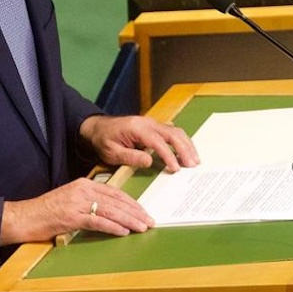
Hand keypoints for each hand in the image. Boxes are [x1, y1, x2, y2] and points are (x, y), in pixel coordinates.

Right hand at [0, 177, 154, 244]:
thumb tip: (110, 212)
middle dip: (135, 211)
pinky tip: (123, 231)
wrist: (23, 217)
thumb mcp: (70, 201)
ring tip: (142, 227)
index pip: (114, 192)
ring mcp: (76, 203)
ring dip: (129, 220)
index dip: (131, 202)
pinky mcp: (71, 217)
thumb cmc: (45, 212)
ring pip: (110, 210)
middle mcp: (82, 190)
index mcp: (83, 184)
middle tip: (149, 220)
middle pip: (116, 200)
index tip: (143, 211)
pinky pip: (97, 221)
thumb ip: (88, 202)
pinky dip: (113, 227)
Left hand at [79, 115, 199, 172]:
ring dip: (187, 145)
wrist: (98, 128)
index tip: (176, 169)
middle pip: (172, 134)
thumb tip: (150, 161)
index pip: (157, 141)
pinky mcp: (155, 127)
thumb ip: (130, 156)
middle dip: (184, 149)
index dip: (169, 155)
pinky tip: (187, 153)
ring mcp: (152, 123)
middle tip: (192, 165)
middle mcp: (148, 123)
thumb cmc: (103, 140)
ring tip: (194, 161)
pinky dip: (182, 142)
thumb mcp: (111, 152)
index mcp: (136, 128)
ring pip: (176, 132)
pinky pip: (173, 133)